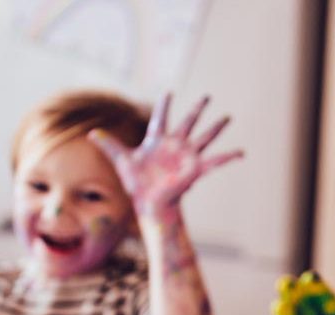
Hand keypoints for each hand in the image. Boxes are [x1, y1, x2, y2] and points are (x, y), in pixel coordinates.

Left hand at [88, 93, 242, 218]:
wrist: (149, 203)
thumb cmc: (137, 183)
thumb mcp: (122, 160)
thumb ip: (109, 144)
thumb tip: (92, 133)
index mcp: (158, 140)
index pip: (161, 118)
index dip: (165, 104)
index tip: (168, 92)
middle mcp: (175, 145)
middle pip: (188, 122)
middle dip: (198, 109)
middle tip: (207, 96)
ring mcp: (187, 156)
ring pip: (204, 137)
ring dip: (216, 127)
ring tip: (228, 117)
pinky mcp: (195, 168)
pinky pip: (216, 161)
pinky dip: (229, 157)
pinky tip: (242, 152)